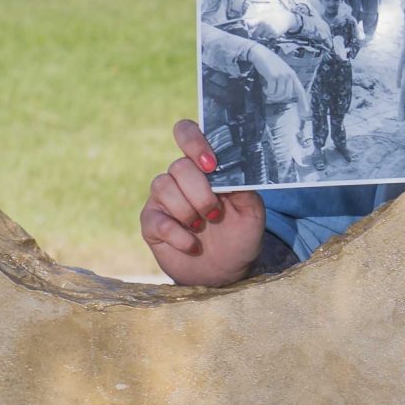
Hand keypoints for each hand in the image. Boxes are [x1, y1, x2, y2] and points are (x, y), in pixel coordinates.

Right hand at [140, 120, 265, 286]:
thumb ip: (246, 189)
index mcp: (204, 167)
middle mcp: (180, 178)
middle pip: (178, 166)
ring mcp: (163, 199)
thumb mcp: (252, 213)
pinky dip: (179, 235)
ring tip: (202, 227)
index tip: (211, 164)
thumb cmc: (239, 236)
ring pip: (163, 187)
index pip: (187, 133)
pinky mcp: (151, 223)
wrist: (225, 272)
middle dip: (201, 193)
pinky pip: (158, 221)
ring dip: (189, 211)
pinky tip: (191, 244)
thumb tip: (235, 171)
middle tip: (215, 213)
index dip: (194, 141)